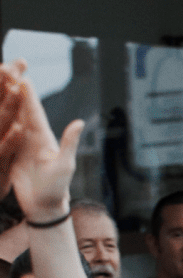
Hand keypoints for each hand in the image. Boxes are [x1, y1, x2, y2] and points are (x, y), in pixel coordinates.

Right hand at [2, 70, 81, 222]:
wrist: (45, 206)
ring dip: (2, 103)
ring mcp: (18, 144)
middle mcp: (30, 137)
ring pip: (8, 118)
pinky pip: (0, 134)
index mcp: (42, 136)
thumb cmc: (58, 187)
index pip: (33, 111)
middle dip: (12, 91)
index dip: (27, 93)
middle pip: (19, 109)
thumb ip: (69, 142)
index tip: (21, 75)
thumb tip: (79, 122)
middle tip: (5, 71)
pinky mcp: (8, 153)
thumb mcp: (64, 165)